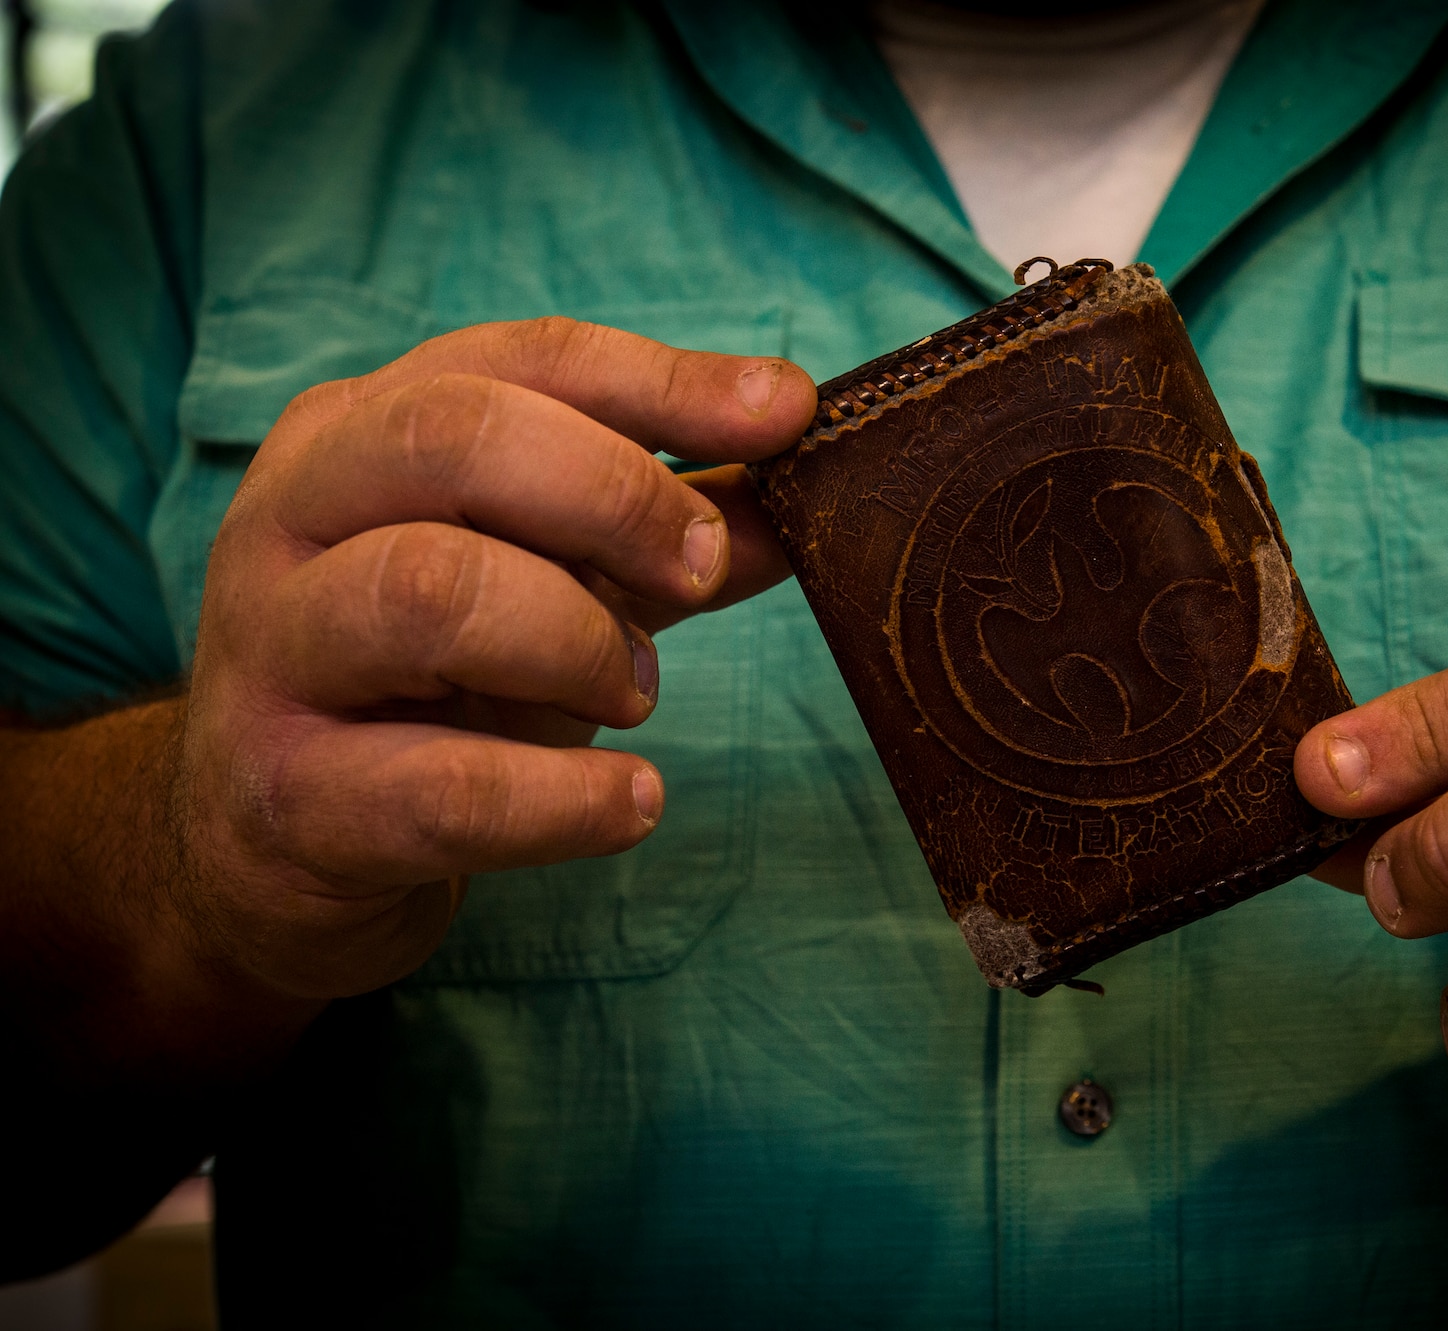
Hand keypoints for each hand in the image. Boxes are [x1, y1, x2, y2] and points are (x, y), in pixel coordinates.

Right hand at [176, 318, 815, 1002]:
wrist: (270, 853)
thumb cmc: (423, 688)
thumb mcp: (547, 585)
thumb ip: (655, 540)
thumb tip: (796, 505)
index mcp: (358, 432)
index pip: (520, 359)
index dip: (666, 381)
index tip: (791, 412)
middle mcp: (292, 517)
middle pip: (456, 438)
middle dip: (618, 495)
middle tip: (701, 571)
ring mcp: (271, 656)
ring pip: (435, 593)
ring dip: (581, 641)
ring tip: (635, 697)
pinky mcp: (286, 801)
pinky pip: (445, 787)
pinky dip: (568, 797)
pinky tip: (631, 802)